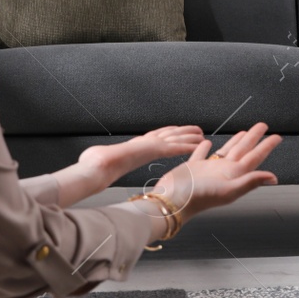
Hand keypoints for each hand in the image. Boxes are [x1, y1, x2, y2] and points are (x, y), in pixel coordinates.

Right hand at [76, 125, 205, 190]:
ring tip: (202, 135)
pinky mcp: (152, 150)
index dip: (168, 133)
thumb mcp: (106, 164)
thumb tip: (104, 168)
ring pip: (174, 137)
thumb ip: (111, 164)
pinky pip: (174, 148)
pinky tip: (197, 145)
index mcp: (134, 144)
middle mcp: (143, 141)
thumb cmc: (98, 166)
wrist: (96, 165)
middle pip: (168, 133)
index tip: (177, 131)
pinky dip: (186, 146)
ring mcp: (148, 144)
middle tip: (196, 130)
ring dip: (189, 136)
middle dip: (183, 131)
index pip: (155, 136)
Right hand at [153, 122, 280, 224]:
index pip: (254, 157)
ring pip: (226, 151)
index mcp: (234, 175)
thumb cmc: (199, 197)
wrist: (173, 202)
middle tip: (263, 126)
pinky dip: (205, 147)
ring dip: (235, 141)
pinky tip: (207, 142)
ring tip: (243, 133)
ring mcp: (209, 169)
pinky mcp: (193, 167)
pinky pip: (201, 154)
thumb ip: (251, 181)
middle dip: (253, 138)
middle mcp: (224, 171)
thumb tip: (274, 178)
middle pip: (243, 150)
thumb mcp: (229, 189)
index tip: (276, 137)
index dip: (266, 146)